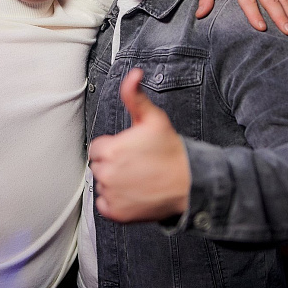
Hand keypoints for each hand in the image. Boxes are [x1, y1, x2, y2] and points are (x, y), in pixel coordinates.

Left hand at [88, 69, 190, 221]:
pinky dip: (115, 202)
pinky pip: (105, 205)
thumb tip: (133, 74)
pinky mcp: (117, 213)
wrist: (189, 183)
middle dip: (113, 164)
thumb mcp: (153, 118)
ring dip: (114, 183)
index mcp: (110, 150)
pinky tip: (133, 193)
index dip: (114, 148)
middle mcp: (106, 174)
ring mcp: (112, 195)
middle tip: (137, 164)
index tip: (131, 151)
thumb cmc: (171, 150)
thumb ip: (134, 96)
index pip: (97, 149)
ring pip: (102, 185)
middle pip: (99, 167)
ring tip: (138, 178)